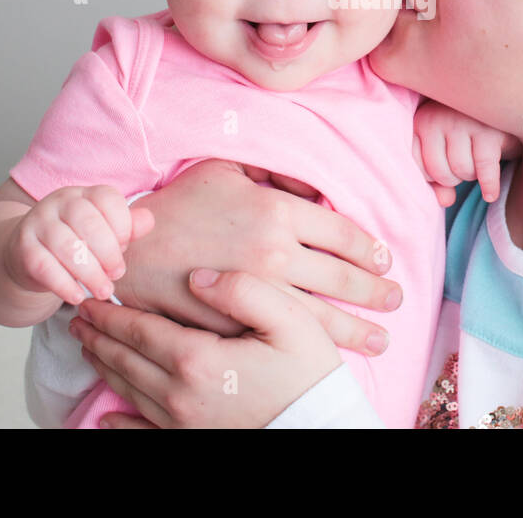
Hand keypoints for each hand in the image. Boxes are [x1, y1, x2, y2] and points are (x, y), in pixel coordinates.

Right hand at [3, 184, 154, 305]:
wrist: (26, 253)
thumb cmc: (76, 242)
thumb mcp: (104, 232)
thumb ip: (127, 226)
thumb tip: (148, 220)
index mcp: (84, 194)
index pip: (107, 198)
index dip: (122, 225)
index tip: (125, 247)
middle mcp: (59, 203)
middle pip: (88, 223)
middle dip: (108, 253)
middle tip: (117, 274)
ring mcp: (38, 223)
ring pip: (67, 247)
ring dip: (90, 274)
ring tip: (103, 291)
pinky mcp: (22, 248)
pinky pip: (44, 267)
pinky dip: (64, 285)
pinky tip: (78, 297)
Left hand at [70, 268, 341, 427]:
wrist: (324, 428)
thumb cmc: (311, 373)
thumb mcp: (290, 319)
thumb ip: (244, 290)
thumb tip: (198, 277)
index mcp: (198, 359)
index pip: (139, 330)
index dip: (111, 312)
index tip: (90, 298)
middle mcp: (180, 395)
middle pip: (126, 359)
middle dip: (99, 336)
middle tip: (79, 318)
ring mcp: (184, 424)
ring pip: (129, 391)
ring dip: (105, 366)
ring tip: (90, 347)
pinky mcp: (193, 442)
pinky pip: (143, 434)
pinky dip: (119, 424)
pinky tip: (106, 419)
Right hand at [112, 159, 400, 356]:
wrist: (127, 248)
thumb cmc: (178, 204)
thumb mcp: (226, 170)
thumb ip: (274, 174)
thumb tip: (313, 188)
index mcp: (277, 210)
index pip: (344, 233)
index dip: (370, 249)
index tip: (383, 260)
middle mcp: (275, 252)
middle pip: (345, 278)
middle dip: (377, 292)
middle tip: (395, 298)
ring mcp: (257, 293)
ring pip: (324, 316)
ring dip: (359, 329)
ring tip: (381, 339)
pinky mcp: (237, 323)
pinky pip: (286, 335)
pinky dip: (316, 346)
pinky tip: (331, 353)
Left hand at [413, 101, 521, 206]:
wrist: (504, 105)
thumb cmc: (470, 132)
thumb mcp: (449, 151)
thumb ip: (439, 178)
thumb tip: (445, 202)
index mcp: (422, 121)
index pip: (418, 165)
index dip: (433, 177)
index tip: (446, 171)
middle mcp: (438, 118)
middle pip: (439, 171)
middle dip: (454, 179)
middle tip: (466, 167)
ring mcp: (463, 122)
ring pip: (461, 170)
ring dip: (472, 176)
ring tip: (479, 164)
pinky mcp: (488, 130)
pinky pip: (484, 168)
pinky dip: (489, 185)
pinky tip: (491, 194)